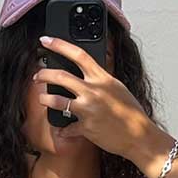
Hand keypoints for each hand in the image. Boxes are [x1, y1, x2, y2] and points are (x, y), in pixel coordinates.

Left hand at [33, 35, 155, 160]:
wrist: (138, 136)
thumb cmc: (131, 112)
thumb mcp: (117, 87)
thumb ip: (101, 79)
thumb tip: (90, 73)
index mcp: (102, 78)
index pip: (78, 54)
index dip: (59, 44)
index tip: (46, 41)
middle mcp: (93, 91)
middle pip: (61, 76)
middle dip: (44, 73)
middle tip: (38, 75)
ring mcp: (88, 109)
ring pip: (57, 101)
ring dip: (45, 99)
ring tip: (42, 99)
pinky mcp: (85, 128)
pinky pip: (67, 129)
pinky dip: (64, 130)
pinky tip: (62, 131)